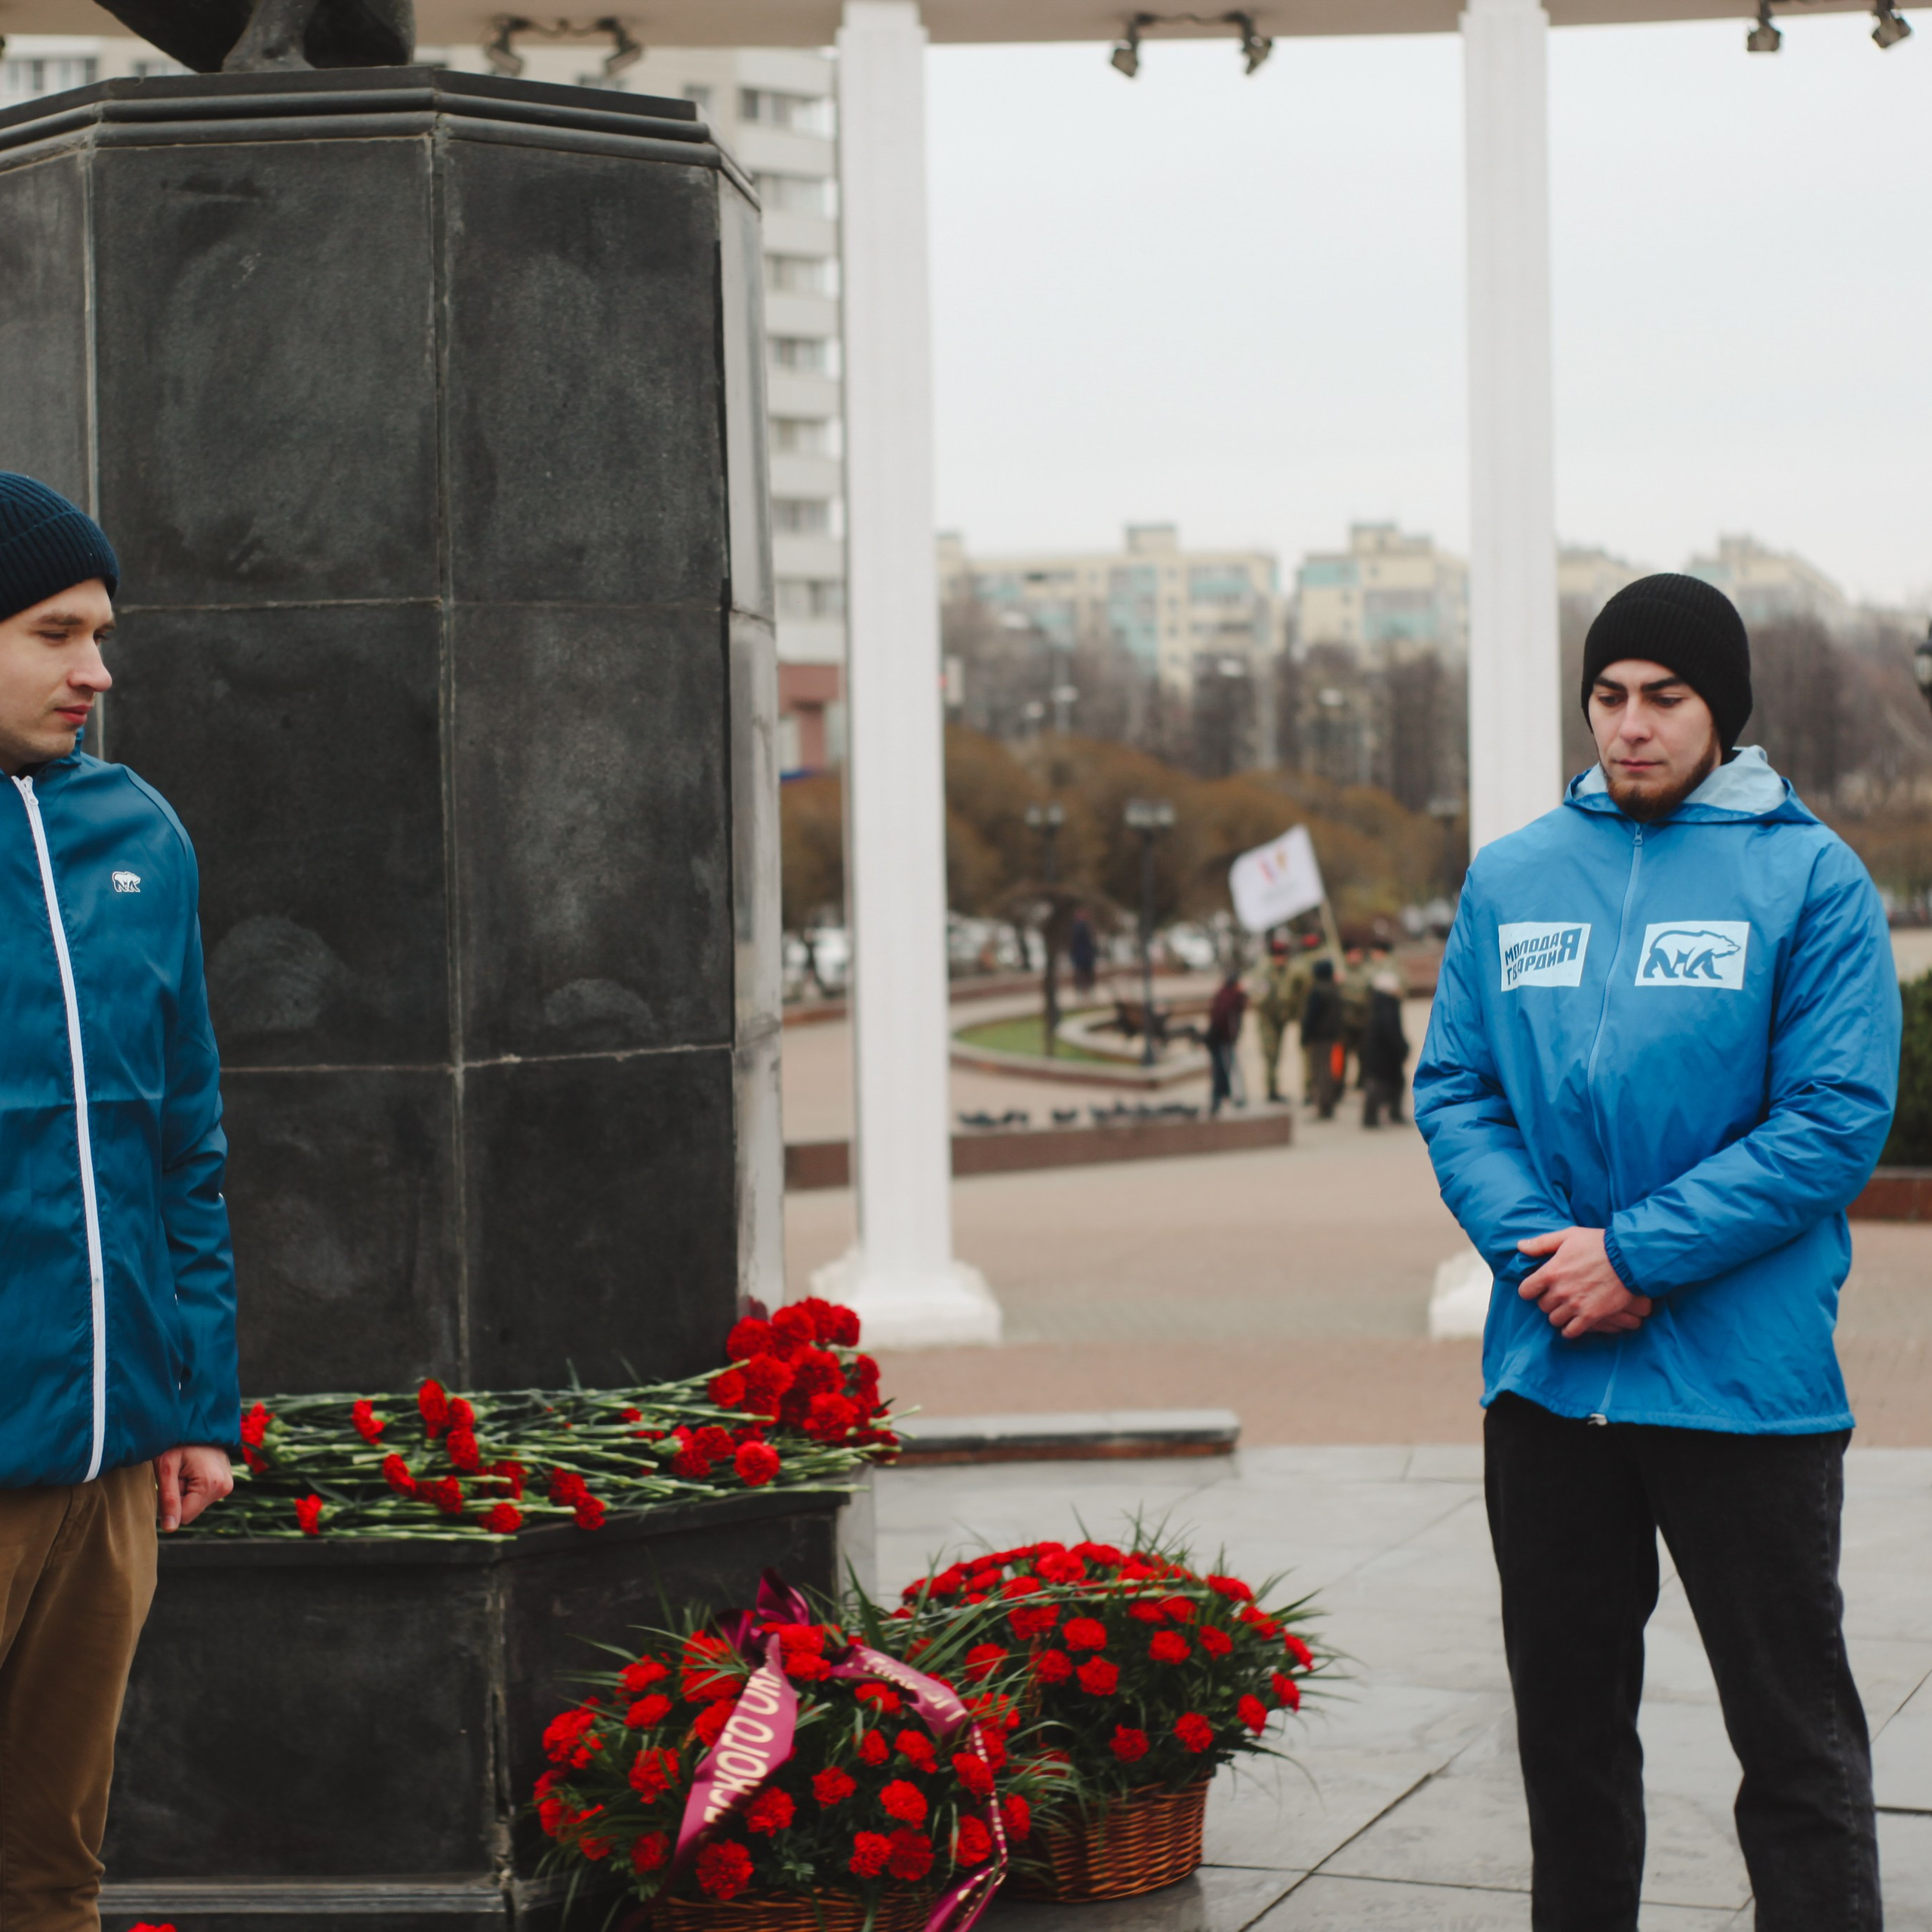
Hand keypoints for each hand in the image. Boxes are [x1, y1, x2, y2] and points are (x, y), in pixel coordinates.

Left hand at [155, 1445, 234, 1532]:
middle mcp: (225, 1487)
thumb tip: (170, 1528)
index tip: (172, 1480)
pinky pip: (203, 1496)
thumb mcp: (166, 1468)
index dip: (170, 1504)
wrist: (196, 1421)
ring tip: (186, 1468)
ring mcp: (228, 1484)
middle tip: (178, 1472)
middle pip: (191, 1510)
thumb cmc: (177, 1442)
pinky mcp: (226, 1482)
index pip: (184, 1517)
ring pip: (196, 1503)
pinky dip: (194, 1487)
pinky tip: (193, 1469)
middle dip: (180, 1496)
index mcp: (212, 1485)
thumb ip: (168, 1499)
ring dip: (186, 1491)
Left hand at [1517, 1227, 1653, 1340]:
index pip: (1525, 1291)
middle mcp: (1560, 1291)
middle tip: (1557, 1296)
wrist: (1629, 1258)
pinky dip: (1570, 1329)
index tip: (1537, 1288)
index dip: (1530, 1290)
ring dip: (1558, 1315)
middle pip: (1542, 1306)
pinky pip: (1572, 1331)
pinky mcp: (1591, 1315)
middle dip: (1547, 1301)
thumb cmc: (1598, 1244)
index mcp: (1550, 1272)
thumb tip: (1520, 1246)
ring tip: (1566, 1308)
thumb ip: (1541, 1243)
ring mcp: (1575, 1305)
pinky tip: (1574, 1323)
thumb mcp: (1567, 1236)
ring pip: (1554, 1320)